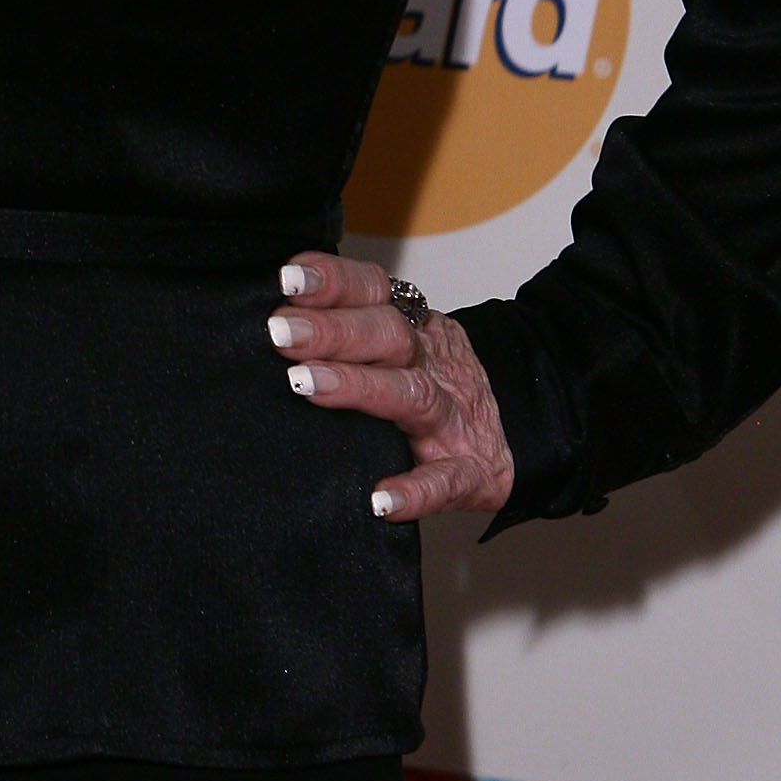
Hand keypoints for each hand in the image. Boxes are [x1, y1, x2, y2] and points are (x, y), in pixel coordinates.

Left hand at [266, 252, 512, 523]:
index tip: (288, 279)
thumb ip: (347, 329)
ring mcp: (453, 419)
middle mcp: (432, 364)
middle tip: (281, 333)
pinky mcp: (472, 474)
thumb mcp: (398, 344)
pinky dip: (416, 491)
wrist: (514, 430)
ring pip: (412, 395)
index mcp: (411, 328)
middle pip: (389, 335)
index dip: (334, 281)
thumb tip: (266, 322)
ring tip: (305, 385)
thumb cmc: (432, 384)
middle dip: (332, 330)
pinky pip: (446, 482)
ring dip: (359, 387)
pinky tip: (380, 501)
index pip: (374, 290)